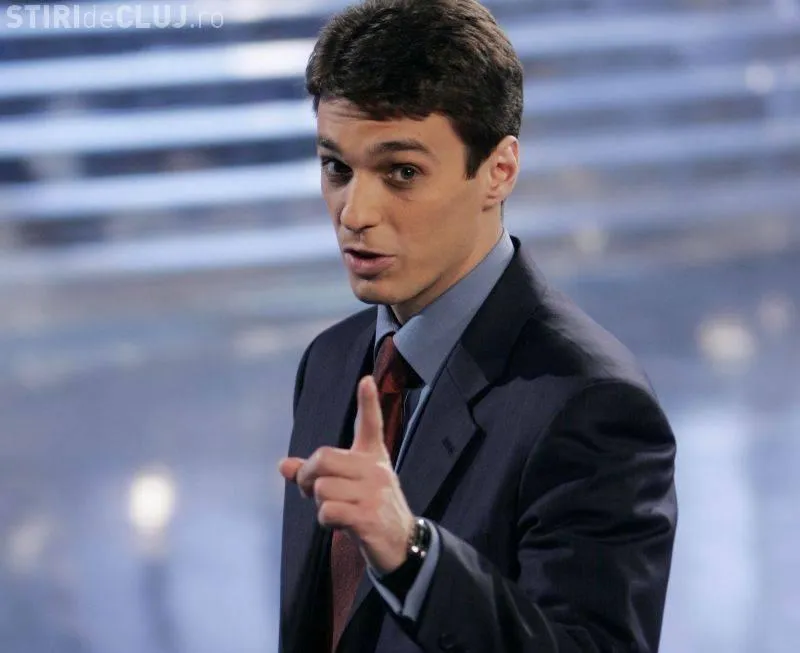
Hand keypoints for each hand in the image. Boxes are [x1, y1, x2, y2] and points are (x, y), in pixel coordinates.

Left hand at [279, 375, 414, 573]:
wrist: (402, 544)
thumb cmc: (370, 509)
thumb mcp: (347, 486)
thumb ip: (315, 474)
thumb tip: (282, 465)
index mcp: (372, 457)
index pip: (370, 424)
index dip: (368, 402)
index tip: (365, 380)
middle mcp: (374, 470)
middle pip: (323, 458)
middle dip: (306, 476)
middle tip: (308, 491)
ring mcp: (373, 493)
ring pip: (321, 488)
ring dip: (319, 504)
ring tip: (336, 511)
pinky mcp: (368, 517)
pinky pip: (327, 511)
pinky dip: (325, 520)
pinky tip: (339, 525)